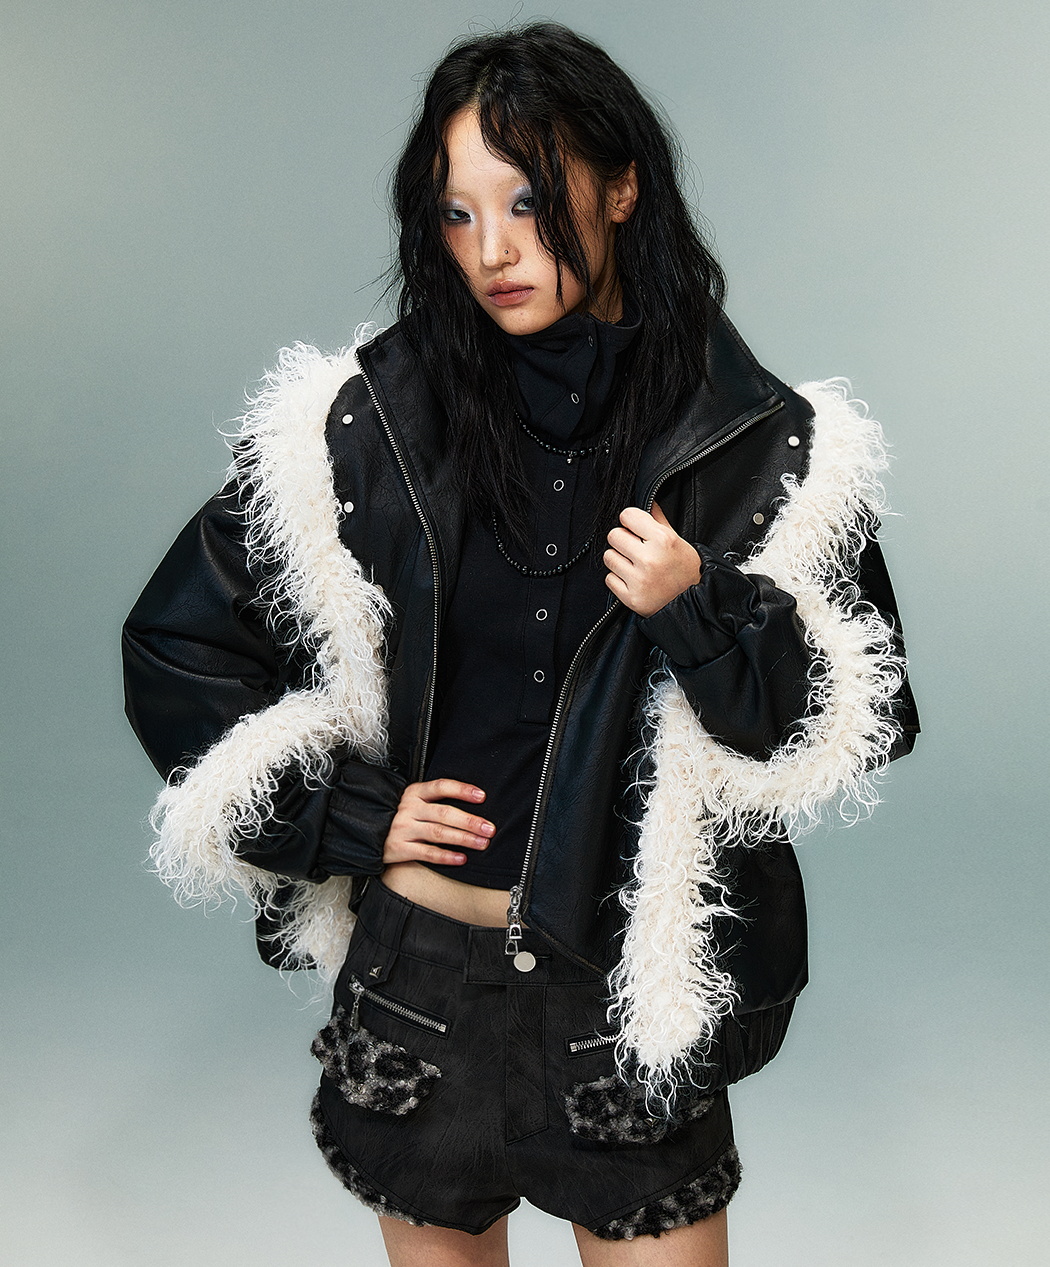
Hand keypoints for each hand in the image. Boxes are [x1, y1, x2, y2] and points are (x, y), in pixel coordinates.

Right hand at [382, 779, 494, 866]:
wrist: (367, 833)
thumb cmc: (399, 817)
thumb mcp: (413, 802)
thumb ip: (435, 800)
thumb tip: (473, 802)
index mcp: (414, 793)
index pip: (441, 787)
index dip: (463, 790)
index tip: (482, 797)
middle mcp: (408, 809)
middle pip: (444, 813)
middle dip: (470, 821)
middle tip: (489, 828)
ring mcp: (403, 829)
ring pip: (438, 833)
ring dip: (464, 838)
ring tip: (482, 843)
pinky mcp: (399, 848)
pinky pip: (427, 853)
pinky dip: (446, 856)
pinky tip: (462, 858)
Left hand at [604, 501, 701, 617]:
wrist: (694, 605)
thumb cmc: (687, 571)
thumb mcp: (678, 541)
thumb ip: (659, 520)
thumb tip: (648, 502)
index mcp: (662, 540)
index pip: (627, 515)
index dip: (630, 521)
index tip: (634, 527)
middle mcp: (649, 559)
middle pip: (614, 535)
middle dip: (623, 540)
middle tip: (635, 548)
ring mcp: (639, 580)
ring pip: (609, 557)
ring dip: (619, 559)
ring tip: (634, 565)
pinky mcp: (631, 597)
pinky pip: (609, 579)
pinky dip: (618, 578)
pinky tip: (633, 579)